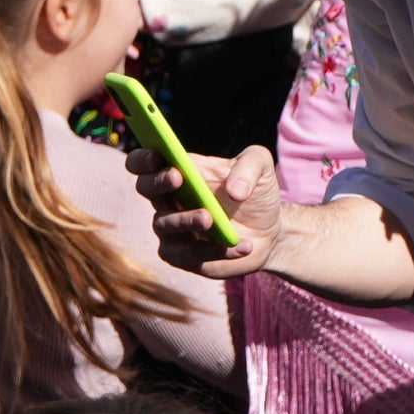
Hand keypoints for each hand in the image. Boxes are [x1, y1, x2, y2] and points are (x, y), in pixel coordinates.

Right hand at [133, 142, 282, 276]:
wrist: (270, 230)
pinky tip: (241, 245)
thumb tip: (234, 192)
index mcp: (180, 171)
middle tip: (178, 178)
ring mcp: (174, 230)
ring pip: (164, 224)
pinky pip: (188, 255)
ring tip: (210, 218)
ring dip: (185, 220)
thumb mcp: (261, 166)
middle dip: (158, 182)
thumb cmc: (256, 193)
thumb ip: (250, 165)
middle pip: (145, 188)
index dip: (143, 158)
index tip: (157, 156)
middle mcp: (169, 200)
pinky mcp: (186, 257)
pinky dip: (213, 250)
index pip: (144, 162)